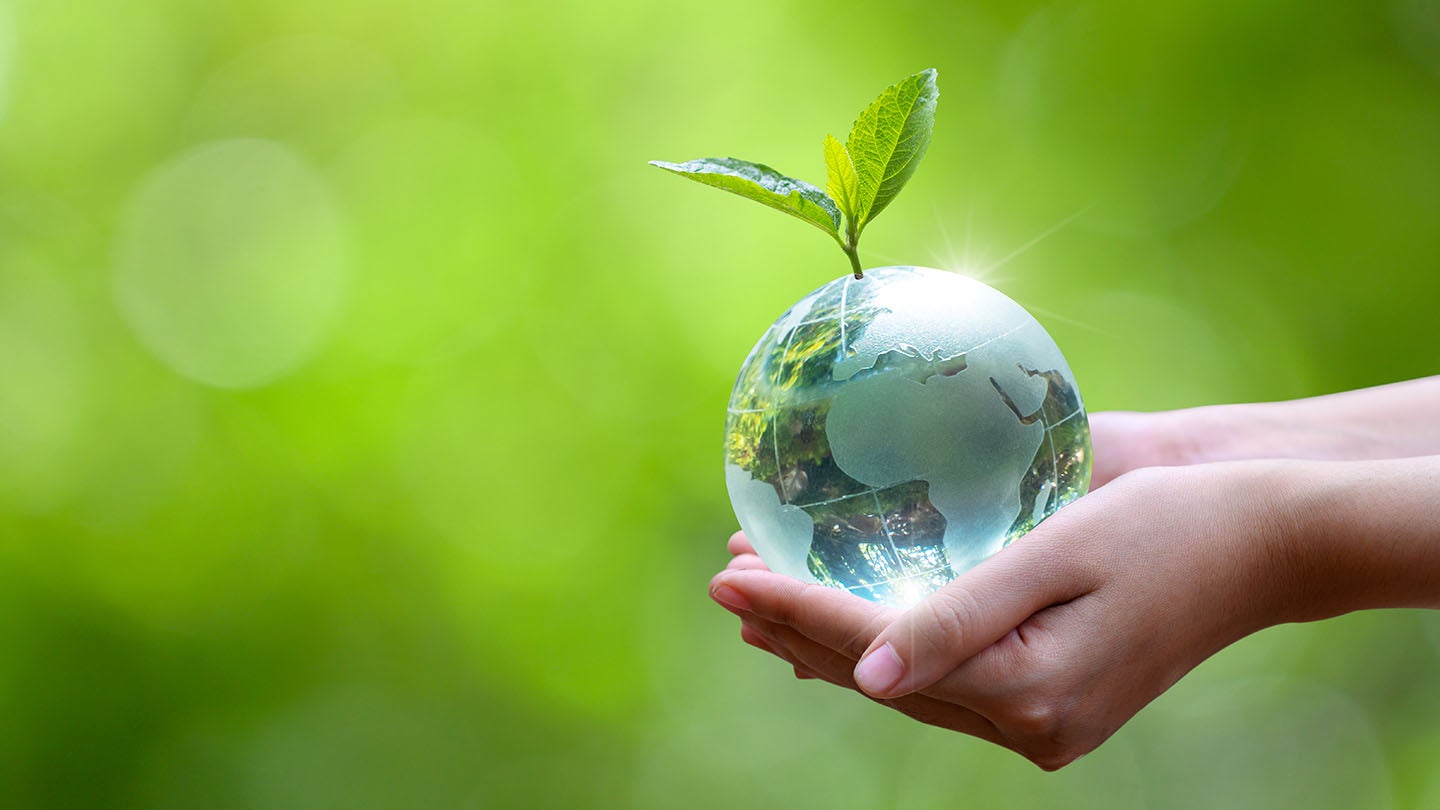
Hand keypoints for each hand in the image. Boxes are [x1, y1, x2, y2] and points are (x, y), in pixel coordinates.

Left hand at [711, 461, 1298, 769]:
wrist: (1265, 541)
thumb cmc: (1168, 525)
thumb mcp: (1058, 556)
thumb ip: (958, 617)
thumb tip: (863, 674)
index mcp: (1028, 689)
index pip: (877, 650)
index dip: (797, 610)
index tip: (730, 574)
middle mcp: (1030, 721)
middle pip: (881, 675)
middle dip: (798, 628)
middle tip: (725, 584)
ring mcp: (1043, 720)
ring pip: (908, 685)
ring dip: (832, 643)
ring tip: (762, 606)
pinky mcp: (1053, 700)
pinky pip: (946, 682)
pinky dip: (887, 652)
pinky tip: (846, 635)